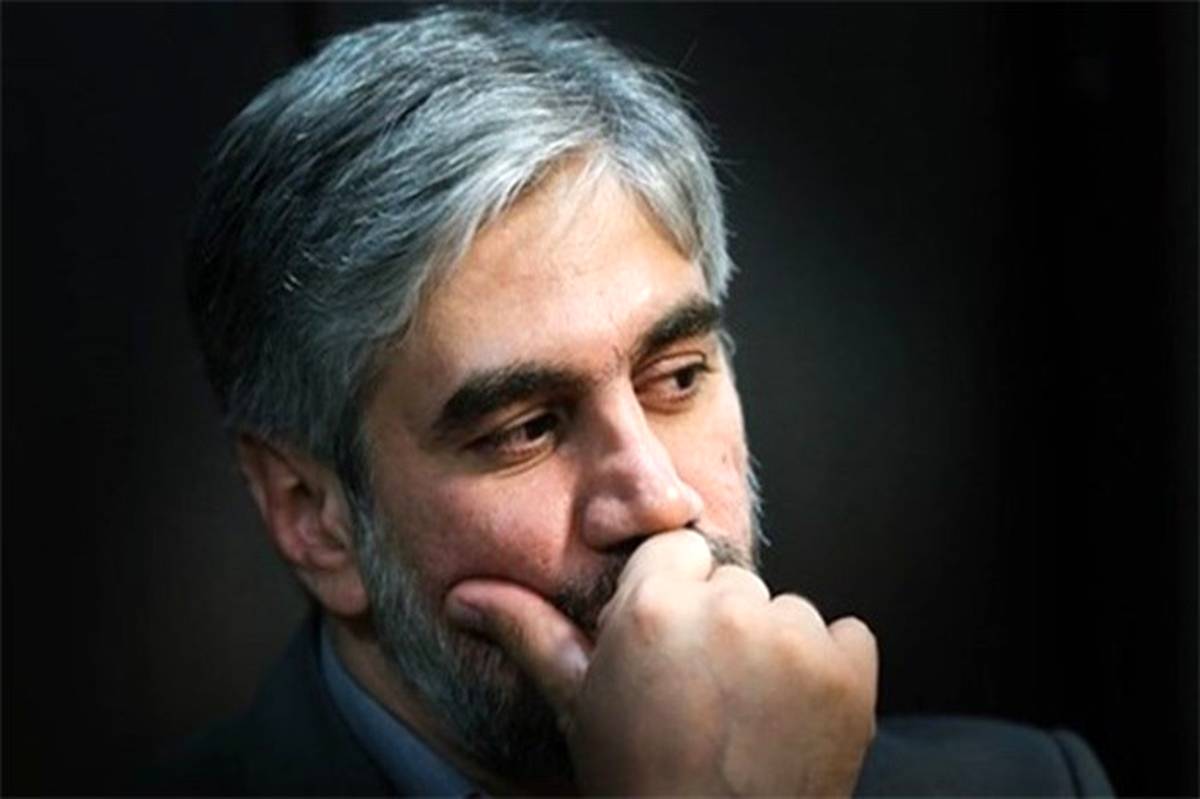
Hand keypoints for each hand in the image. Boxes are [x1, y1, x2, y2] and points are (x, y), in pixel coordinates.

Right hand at [446, 530, 877, 795]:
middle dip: (721, 625)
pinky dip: (831, 672)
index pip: (676, 548)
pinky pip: (848, 637)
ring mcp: (795, 642)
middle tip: (703, 694)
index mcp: (652, 608)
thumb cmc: (636, 778)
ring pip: (789, 611)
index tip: (668, 648)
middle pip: (733, 583)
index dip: (672, 598)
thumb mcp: (577, 703)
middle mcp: (727, 610)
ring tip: (749, 715)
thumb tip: (463, 594)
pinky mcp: (851, 675)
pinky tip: (795, 718)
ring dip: (777, 650)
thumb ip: (528, 631)